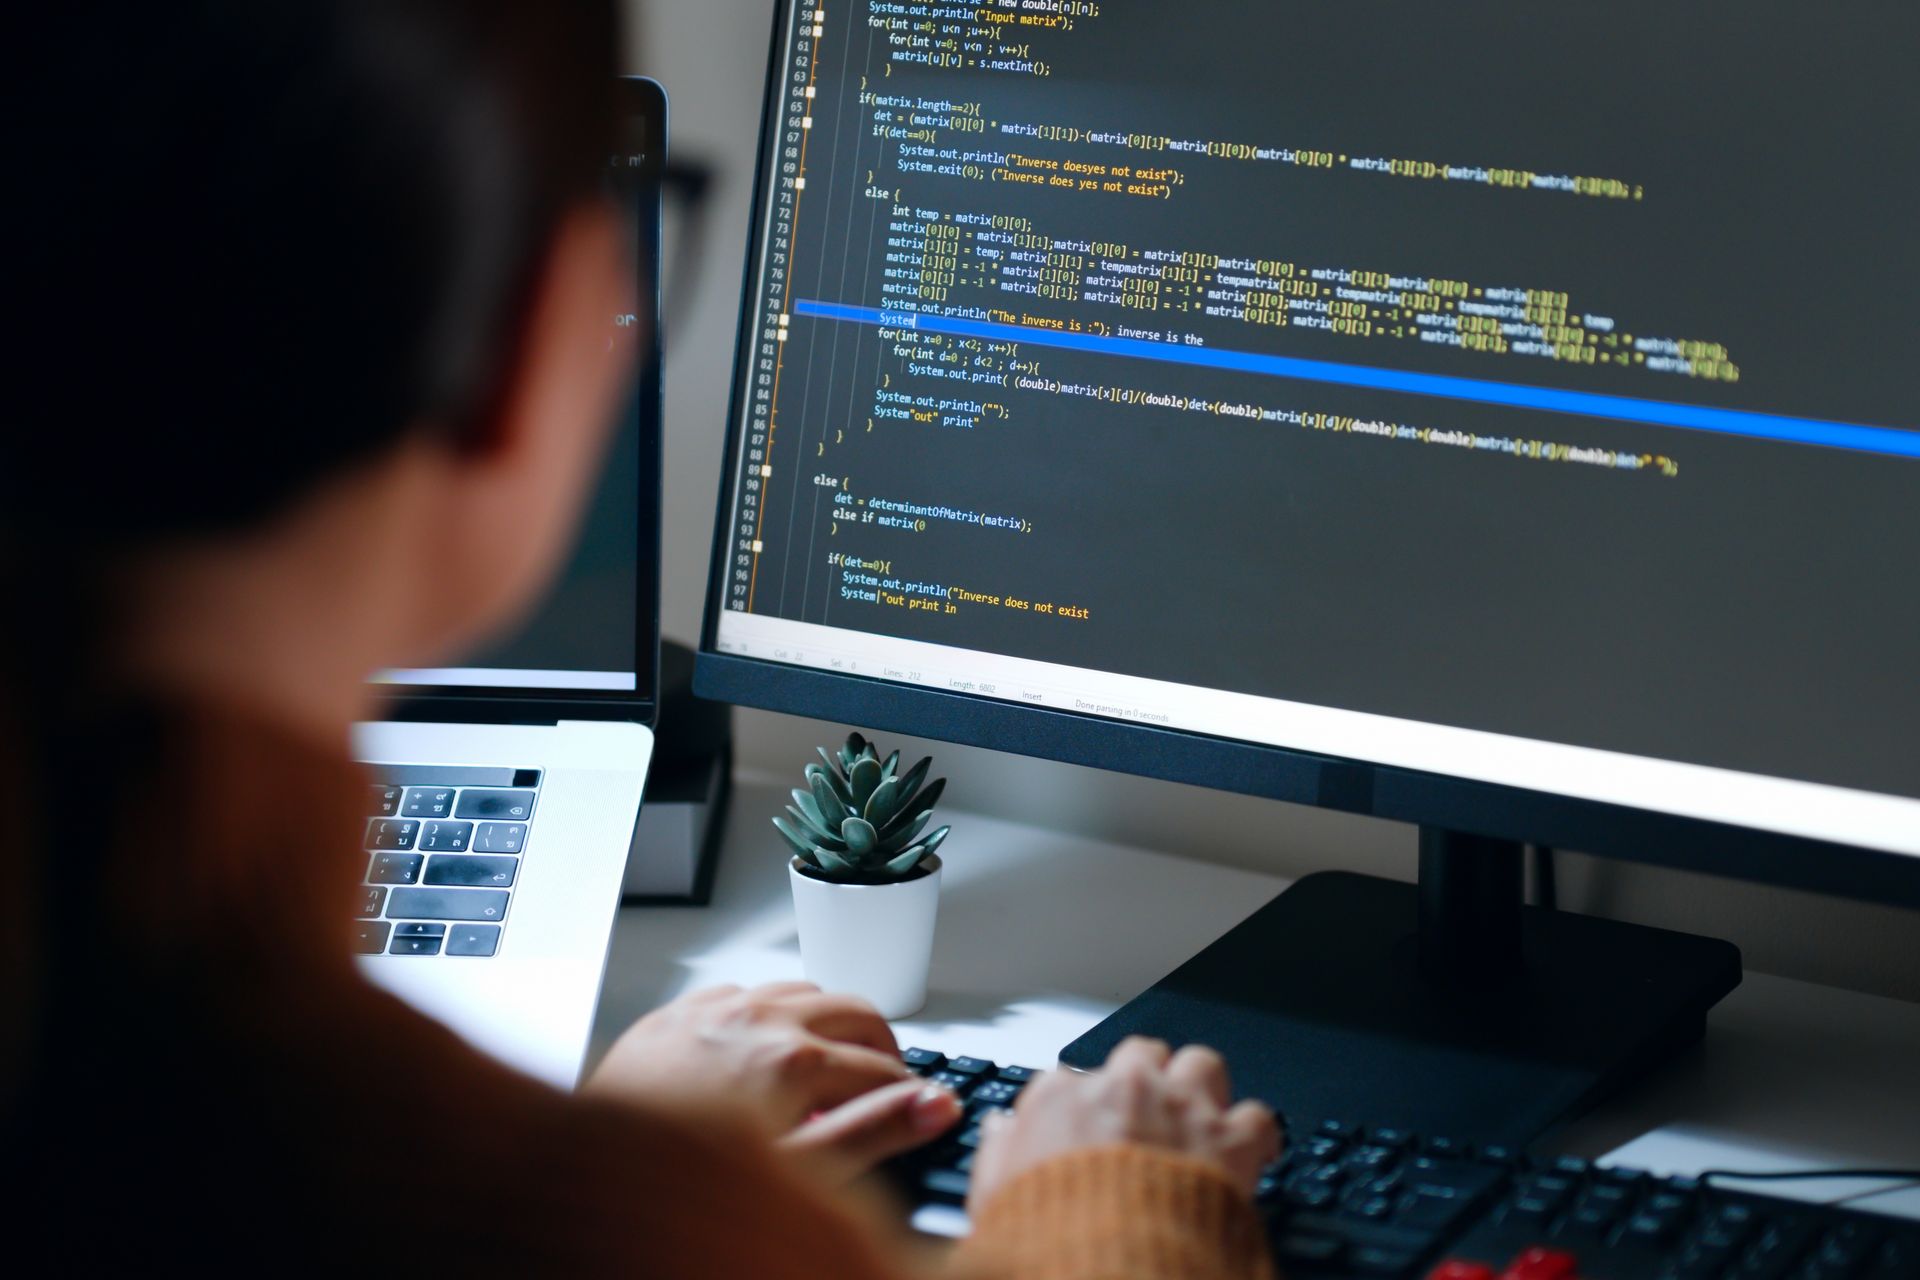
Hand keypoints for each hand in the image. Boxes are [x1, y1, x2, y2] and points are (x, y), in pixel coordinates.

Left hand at [585, 982, 961, 1178]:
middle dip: (881, 1045)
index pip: (883, 1068)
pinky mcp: (677, 1012)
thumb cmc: (682, 1187)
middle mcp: (757, 1019)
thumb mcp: (796, 1175)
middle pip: (854, 1011)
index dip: (911, 1093)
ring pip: (803, 990)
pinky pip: (745, 990)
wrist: (580, 1178)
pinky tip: (765, 1048)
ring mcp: (715, 1010)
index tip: (918, 1108)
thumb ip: (873, 1134)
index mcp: (793, 1061)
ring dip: (829, 1021)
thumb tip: (936, 1105)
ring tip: (833, 1064)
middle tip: (887, 1080)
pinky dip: (772, 1011)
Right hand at [968, 1037, 1279, 1209]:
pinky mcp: (1228, 1138)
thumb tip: (1000, 1131)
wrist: (1109, 1270)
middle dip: (1146, 1078)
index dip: (1083, 1107)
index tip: (1088, 1127)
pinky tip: (1252, 1151)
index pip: (1071, 1079)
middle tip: (1148, 1113)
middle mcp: (1124, 1088)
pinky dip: (1255, 1133)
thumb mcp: (992, 1199)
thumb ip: (997, 1154)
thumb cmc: (1051, 1238)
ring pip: (1200, 1063)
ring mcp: (1180, 1107)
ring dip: (1201, 1087)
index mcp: (1061, 1098)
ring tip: (1201, 1116)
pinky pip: (1256, 1115)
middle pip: (1140, 1054)